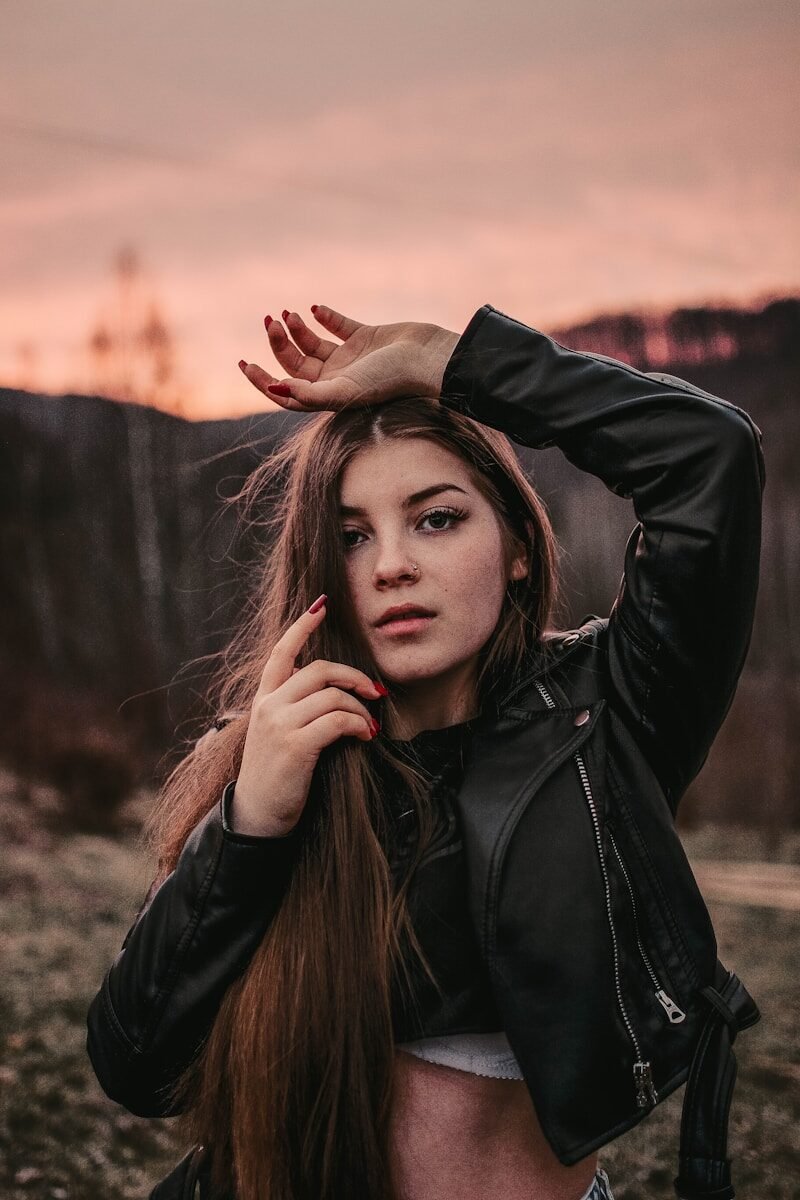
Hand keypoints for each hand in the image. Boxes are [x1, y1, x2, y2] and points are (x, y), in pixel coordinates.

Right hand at [231, 599, 385, 836]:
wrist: (256, 817)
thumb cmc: (274, 778)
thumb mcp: (274, 734)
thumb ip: (291, 708)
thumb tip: (325, 689)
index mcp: (263, 700)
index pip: (282, 653)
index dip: (302, 626)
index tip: (321, 606)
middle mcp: (269, 706)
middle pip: (319, 669)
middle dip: (353, 676)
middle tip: (375, 691)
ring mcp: (280, 724)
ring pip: (332, 694)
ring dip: (360, 707)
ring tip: (370, 725)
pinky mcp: (295, 745)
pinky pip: (338, 720)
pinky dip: (358, 724)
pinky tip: (365, 736)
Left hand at [238, 305, 459, 412]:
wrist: (430, 360)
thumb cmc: (390, 380)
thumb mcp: (346, 390)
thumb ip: (310, 394)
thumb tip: (274, 388)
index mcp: (329, 397)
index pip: (286, 392)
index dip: (262, 381)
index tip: (245, 362)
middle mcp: (337, 379)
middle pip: (295, 364)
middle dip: (279, 343)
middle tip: (271, 321)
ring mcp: (351, 358)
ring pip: (311, 344)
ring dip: (296, 329)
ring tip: (288, 313)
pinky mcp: (366, 337)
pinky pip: (338, 325)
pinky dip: (324, 316)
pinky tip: (315, 308)